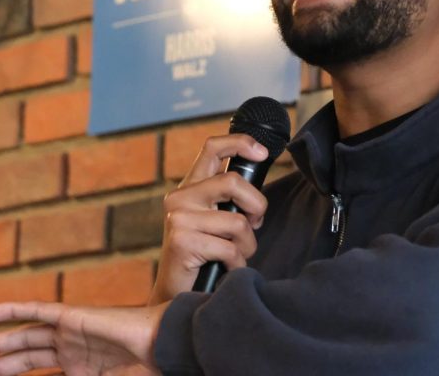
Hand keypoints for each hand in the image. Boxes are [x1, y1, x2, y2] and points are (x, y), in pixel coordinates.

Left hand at [0, 301, 165, 375]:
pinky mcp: (72, 316)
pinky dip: (12, 310)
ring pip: (25, 337)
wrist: (162, 348)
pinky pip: (37, 310)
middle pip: (26, 358)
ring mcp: (70, 333)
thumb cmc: (143, 373)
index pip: (39, 375)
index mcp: (80, 370)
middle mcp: (71, 350)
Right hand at [149, 133, 268, 302]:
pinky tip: (227, 269)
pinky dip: (237, 263)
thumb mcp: (217, 219)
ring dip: (247, 245)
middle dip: (257, 206)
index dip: (240, 143)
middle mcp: (180, 197)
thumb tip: (260, 174)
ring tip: (235, 256)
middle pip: (233, 182)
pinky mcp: (182, 241)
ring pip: (237, 221)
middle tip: (254, 225)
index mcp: (191, 187)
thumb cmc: (205, 256)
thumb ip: (232, 198)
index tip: (263, 153)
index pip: (212, 148)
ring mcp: (178, 218)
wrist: (176, 295)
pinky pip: (229, 248)